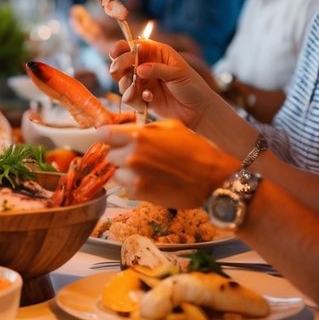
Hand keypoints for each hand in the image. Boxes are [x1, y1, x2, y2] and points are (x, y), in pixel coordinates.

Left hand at [100, 119, 234, 209]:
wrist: (213, 178)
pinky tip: (150, 181)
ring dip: (125, 171)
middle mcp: (132, 156)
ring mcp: (134, 177)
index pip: (104, 133)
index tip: (112, 138)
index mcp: (138, 135)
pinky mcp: (139, 194)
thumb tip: (129, 130)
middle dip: (120, 154)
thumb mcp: (172, 126)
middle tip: (136, 155)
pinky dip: (133, 185)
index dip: (109, 135)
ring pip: (116, 172)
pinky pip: (125, 188)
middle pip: (110, 154)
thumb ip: (146, 128)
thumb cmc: (196, 149)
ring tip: (144, 170)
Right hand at [107, 39, 217, 127]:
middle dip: (118, 65)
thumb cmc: (193, 87)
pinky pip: (128, 97)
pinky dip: (134, 98)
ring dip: (125, 84)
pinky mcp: (142, 99)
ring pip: (122, 80)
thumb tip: (139, 69)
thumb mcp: (178, 73)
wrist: (199, 112)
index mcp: (156, 53)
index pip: (134, 46)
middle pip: (122, 62)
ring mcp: (143, 83)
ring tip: (136, 88)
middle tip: (118, 71)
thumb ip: (157, 69)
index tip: (116, 52)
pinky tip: (149, 98)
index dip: (122, 47)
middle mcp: (146, 66)